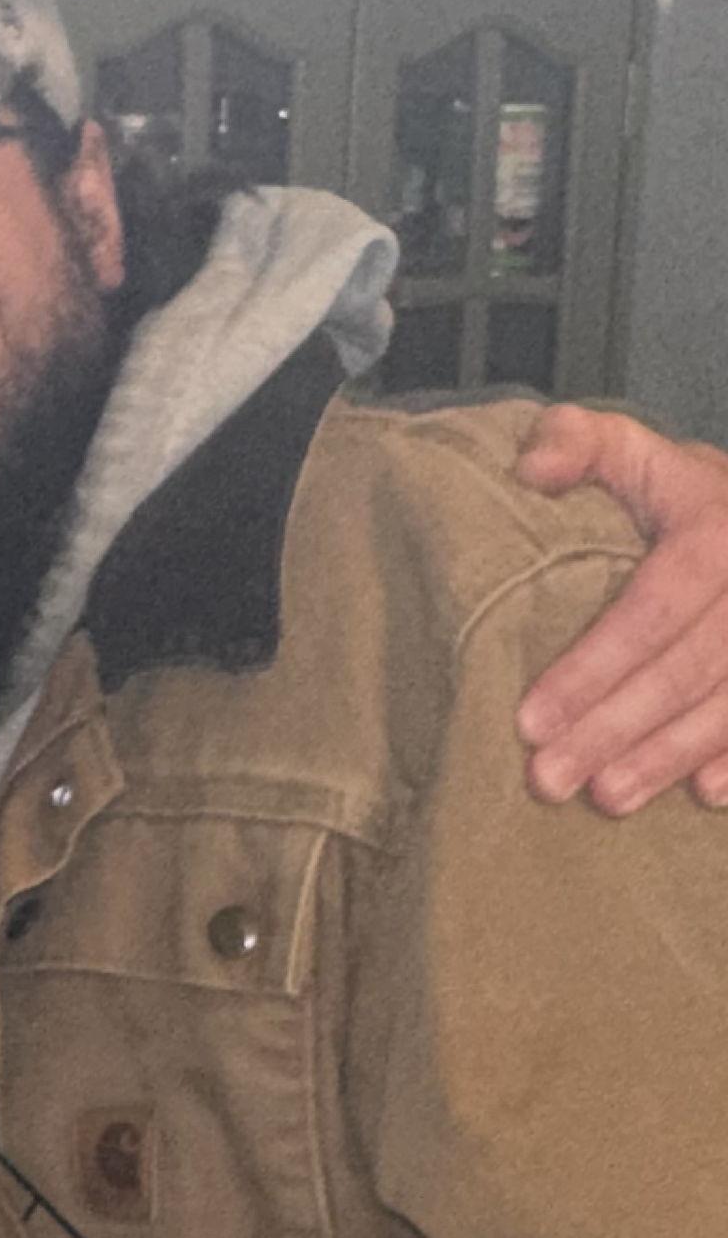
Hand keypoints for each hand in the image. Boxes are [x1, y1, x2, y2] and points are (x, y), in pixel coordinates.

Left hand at [514, 404, 727, 813]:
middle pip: (684, 671)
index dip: (592, 669)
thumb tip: (533, 470)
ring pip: (727, 705)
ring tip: (606, 797)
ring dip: (667, 758)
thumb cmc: (665, 480)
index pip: (649, 613)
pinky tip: (704, 795)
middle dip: (616, 731)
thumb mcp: (621, 443)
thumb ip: (572, 441)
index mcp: (714, 533)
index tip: (530, 720)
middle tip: (550, 780)